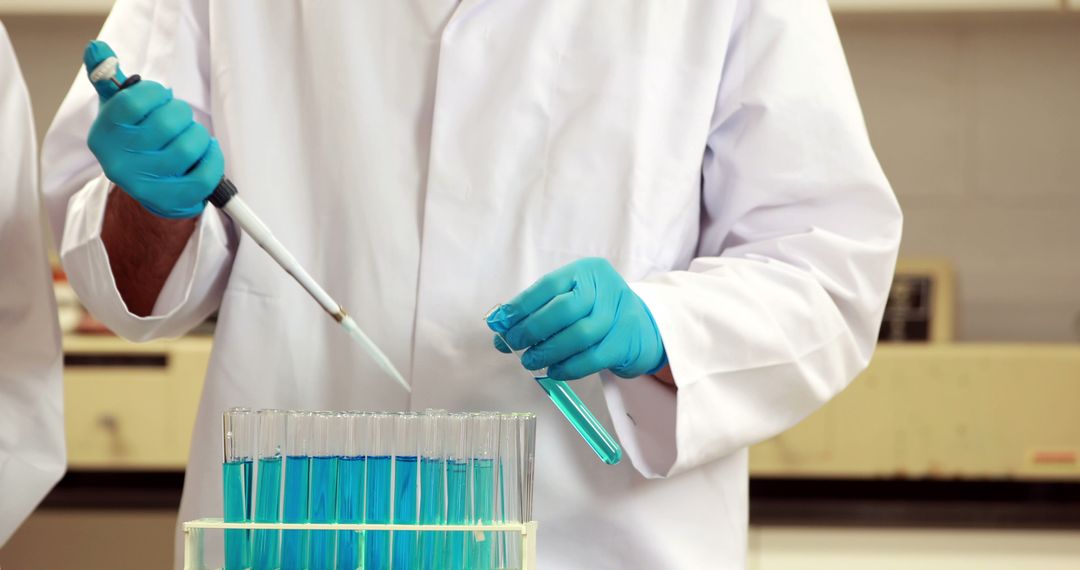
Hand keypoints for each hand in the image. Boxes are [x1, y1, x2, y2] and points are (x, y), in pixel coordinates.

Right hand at [84, 41, 222, 218]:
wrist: (147, 187)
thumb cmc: (136, 140)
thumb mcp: (118, 110)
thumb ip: (108, 78)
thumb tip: (96, 49)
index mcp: (104, 134)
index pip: (134, 100)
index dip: (156, 93)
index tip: (160, 98)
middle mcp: (119, 161)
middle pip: (167, 122)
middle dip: (181, 114)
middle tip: (178, 120)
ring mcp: (144, 184)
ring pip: (189, 146)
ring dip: (199, 135)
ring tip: (192, 138)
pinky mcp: (170, 201)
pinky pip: (205, 176)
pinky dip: (213, 158)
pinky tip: (207, 152)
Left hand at [487, 258, 665, 380]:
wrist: (641, 328)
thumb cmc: (596, 312)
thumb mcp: (570, 300)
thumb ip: (537, 311)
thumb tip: (500, 329)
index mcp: (587, 271)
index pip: (549, 285)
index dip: (521, 306)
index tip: (501, 323)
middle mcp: (606, 287)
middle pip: (564, 309)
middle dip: (533, 329)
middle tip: (515, 344)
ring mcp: (620, 314)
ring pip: (580, 335)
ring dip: (549, 351)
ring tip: (531, 361)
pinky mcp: (626, 341)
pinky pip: (593, 358)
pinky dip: (568, 368)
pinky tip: (553, 371)